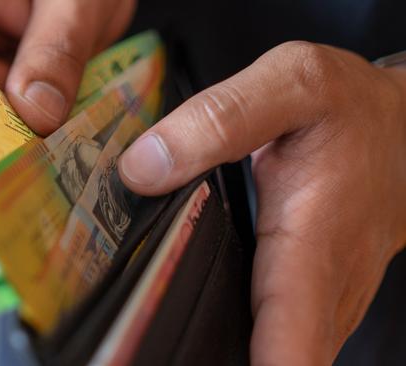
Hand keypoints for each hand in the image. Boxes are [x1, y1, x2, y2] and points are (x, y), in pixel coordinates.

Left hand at [119, 42, 405, 363]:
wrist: (401, 126)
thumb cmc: (349, 106)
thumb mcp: (288, 85)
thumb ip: (217, 121)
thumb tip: (141, 170)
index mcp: (312, 237)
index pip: (289, 342)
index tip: (193, 365)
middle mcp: (327, 285)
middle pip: (280, 362)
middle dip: (221, 362)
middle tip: (143, 356)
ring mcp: (329, 299)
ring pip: (284, 355)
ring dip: (231, 357)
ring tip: (162, 349)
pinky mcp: (323, 298)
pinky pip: (287, 338)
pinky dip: (252, 343)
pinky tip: (209, 333)